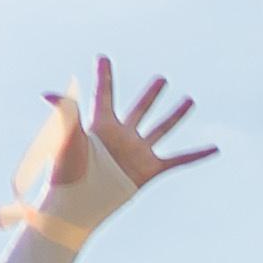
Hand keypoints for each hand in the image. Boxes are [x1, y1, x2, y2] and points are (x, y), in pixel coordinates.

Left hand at [7, 60, 217, 246]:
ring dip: (175, 115)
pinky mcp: (148, 170)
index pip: (103, 94)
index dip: (103, 76)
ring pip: (161, 129)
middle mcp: (121, 136)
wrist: (78, 204)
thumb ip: (64, 114)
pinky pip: (178, 160)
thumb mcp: (67, 140)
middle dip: (150, 94)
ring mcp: (136, 152)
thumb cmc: (67, 173)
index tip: (102, 57)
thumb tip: (48, 94)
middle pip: (139, 109)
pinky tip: (215, 148)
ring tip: (189, 100)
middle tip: (161, 79)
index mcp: (100, 125)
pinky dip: (197, 154)